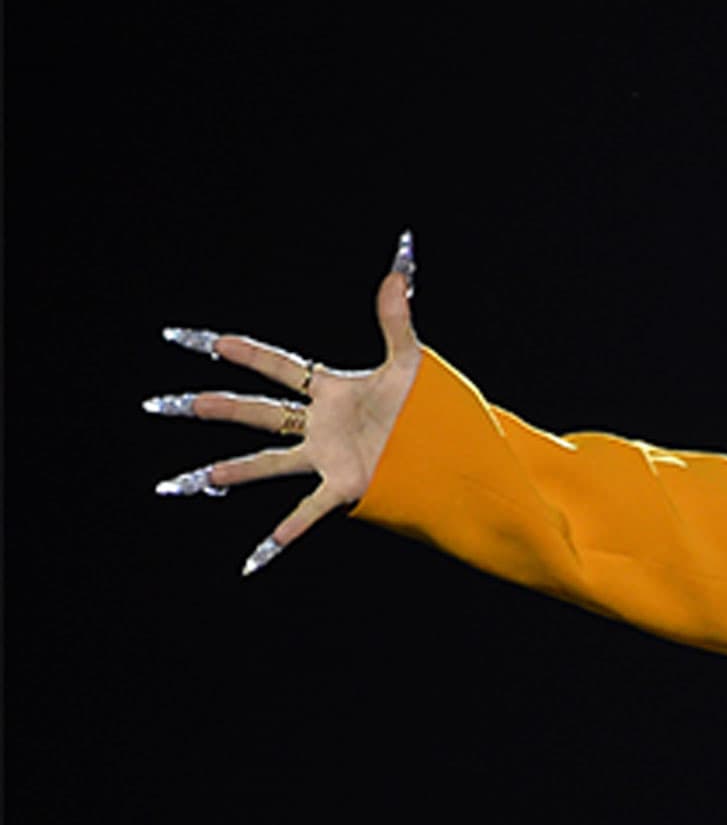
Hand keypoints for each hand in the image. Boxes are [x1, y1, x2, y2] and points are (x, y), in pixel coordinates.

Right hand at [147, 232, 422, 574]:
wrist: (454, 451)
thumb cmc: (430, 408)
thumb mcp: (411, 362)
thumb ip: (397, 320)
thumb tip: (396, 272)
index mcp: (332, 392)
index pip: (281, 368)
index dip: (247, 354)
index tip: (209, 341)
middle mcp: (321, 425)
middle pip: (260, 412)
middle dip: (218, 407)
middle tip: (173, 403)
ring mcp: (328, 458)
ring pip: (272, 462)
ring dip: (237, 468)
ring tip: (202, 476)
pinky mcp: (347, 488)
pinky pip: (310, 510)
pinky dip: (288, 530)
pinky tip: (262, 552)